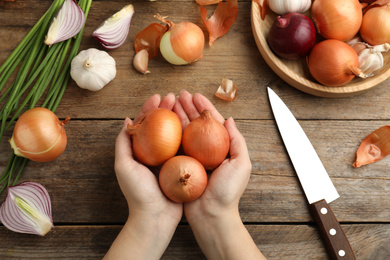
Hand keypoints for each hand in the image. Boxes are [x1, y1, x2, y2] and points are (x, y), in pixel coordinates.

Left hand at [104, 93, 182, 259]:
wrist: (156, 217)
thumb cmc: (138, 193)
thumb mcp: (124, 165)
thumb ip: (123, 143)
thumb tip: (127, 120)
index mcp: (140, 151)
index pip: (144, 124)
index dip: (150, 109)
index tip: (158, 97)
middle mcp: (154, 153)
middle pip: (160, 125)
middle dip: (166, 109)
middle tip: (173, 97)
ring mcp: (168, 159)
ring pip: (174, 133)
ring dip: (178, 118)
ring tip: (184, 104)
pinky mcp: (181, 166)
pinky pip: (185, 147)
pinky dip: (189, 134)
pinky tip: (195, 124)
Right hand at [174, 90, 250, 218]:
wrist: (211, 215)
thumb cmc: (228, 192)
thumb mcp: (241, 164)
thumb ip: (237, 141)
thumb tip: (229, 119)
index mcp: (221, 148)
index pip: (212, 122)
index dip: (204, 107)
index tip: (196, 95)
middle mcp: (206, 150)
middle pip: (196, 124)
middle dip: (188, 107)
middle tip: (179, 94)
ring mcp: (192, 157)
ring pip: (184, 131)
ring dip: (178, 116)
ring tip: (170, 103)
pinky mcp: (180, 166)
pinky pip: (174, 146)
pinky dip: (168, 133)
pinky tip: (163, 123)